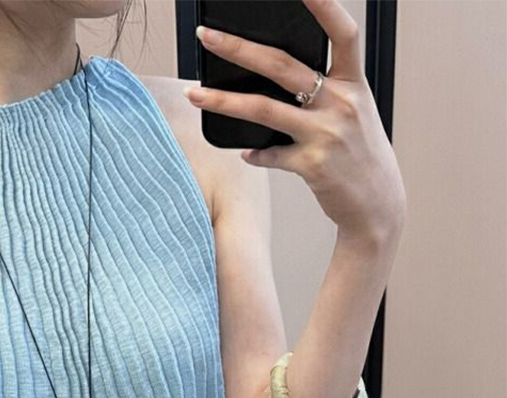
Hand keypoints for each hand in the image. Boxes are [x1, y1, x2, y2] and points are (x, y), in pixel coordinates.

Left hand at [186, 0, 406, 241]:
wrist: (378, 204)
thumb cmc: (359, 155)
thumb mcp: (352, 115)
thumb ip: (321, 95)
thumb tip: (270, 82)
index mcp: (354, 84)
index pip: (342, 32)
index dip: (323, 5)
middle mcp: (342, 103)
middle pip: (282, 65)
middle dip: (239, 48)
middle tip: (206, 37)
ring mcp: (326, 134)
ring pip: (264, 109)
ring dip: (223, 100)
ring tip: (193, 93)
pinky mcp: (312, 164)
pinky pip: (269, 154)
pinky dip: (254, 153)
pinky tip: (246, 153)